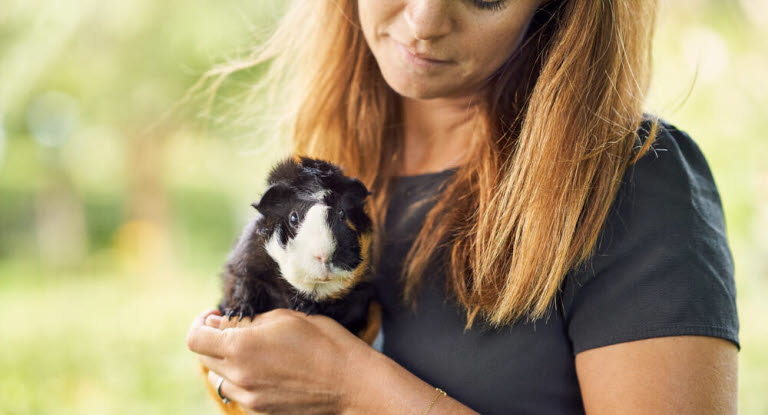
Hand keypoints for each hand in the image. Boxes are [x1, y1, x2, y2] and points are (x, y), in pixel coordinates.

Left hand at [186, 307, 372, 414]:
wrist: (351, 382)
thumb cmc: (323, 341)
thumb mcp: (285, 317)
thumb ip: (247, 321)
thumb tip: (220, 323)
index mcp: (241, 346)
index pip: (196, 338)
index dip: (201, 323)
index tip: (215, 316)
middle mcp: (239, 375)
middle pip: (204, 358)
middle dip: (215, 341)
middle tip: (238, 330)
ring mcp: (249, 397)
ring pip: (219, 378)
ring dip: (226, 363)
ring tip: (253, 351)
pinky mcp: (260, 411)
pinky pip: (238, 393)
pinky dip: (242, 380)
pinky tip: (267, 370)